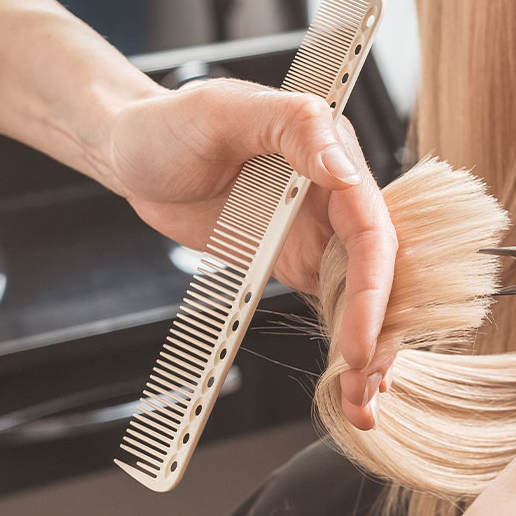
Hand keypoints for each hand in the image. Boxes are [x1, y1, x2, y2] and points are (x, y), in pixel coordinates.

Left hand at [102, 79, 398, 421]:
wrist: (132, 153)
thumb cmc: (170, 124)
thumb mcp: (223, 112)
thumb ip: (292, 128)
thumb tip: (343, 168)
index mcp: (332, 156)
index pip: (371, 229)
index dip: (374, 288)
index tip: (359, 340)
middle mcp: (336, 198)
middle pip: (381, 272)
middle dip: (382, 332)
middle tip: (368, 386)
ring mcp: (319, 234)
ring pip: (364, 297)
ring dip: (369, 349)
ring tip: (363, 402)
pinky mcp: (296, 262)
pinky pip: (331, 307)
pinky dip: (344, 347)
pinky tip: (348, 386)